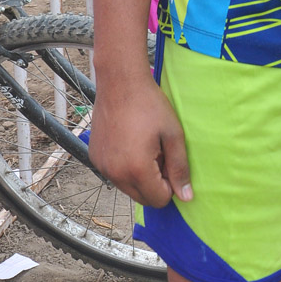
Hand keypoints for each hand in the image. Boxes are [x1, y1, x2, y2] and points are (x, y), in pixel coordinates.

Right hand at [89, 71, 191, 207]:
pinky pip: (114, 174)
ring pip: (127, 187)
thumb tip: (186, 198)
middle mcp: (115, 174)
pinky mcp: (94, 158)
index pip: (158, 200)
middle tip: (158, 152)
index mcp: (136, 170)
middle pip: (142, 198)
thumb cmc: (150, 104)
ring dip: (139, 176)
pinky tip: (129, 141)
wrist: (120, 81)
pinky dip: (124, 167)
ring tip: (144, 145)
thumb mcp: (172, 133)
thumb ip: (179, 167)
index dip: (169, 184)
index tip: (169, 160)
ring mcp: (101, 167)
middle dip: (154, 182)